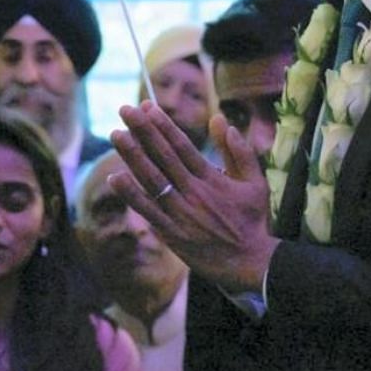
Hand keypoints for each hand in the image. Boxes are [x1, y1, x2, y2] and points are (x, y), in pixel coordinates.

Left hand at [110, 101, 280, 293]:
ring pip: (152, 180)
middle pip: (163, 156)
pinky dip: (131, 195)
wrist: (251, 263)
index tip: (148, 107)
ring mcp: (181, 213)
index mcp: (212, 179)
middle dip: (143, 131)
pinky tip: (115, 178)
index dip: (163, 125)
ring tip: (115, 135)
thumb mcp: (256, 183)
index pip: (183, 145)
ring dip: (133, 156)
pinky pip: (148, 211)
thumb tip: (222, 121)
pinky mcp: (172, 234)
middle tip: (125, 110)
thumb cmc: (254, 222)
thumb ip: (239, 151)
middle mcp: (194, 192)